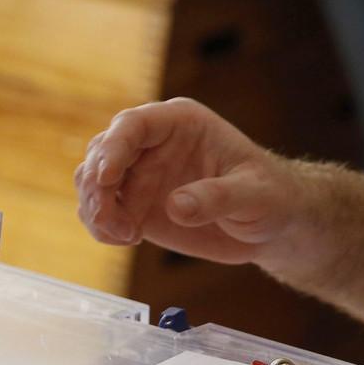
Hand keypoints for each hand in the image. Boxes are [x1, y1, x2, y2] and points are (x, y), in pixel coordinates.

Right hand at [75, 98, 305, 265]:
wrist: (270, 224)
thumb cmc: (271, 197)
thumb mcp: (254, 195)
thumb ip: (218, 197)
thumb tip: (177, 206)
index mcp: (180, 123)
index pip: (133, 125)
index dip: (113, 147)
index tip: (106, 177)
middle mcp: (152, 144)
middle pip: (102, 152)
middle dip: (97, 187)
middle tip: (114, 223)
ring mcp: (140, 174)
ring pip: (92, 182)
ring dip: (95, 209)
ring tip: (124, 236)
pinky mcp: (135, 205)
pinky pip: (101, 211)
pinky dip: (101, 227)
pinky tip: (125, 240)